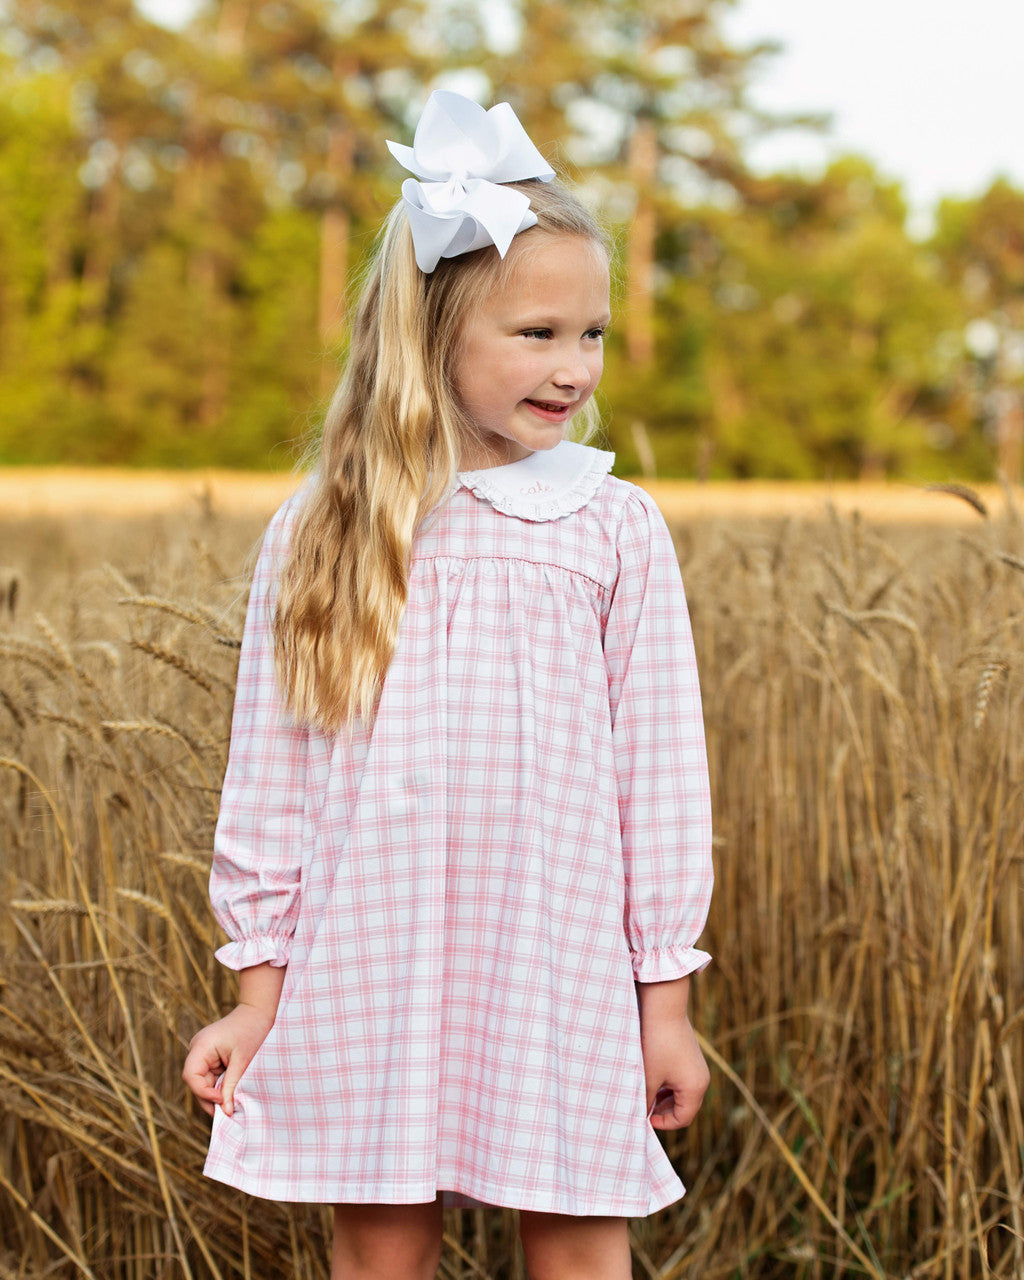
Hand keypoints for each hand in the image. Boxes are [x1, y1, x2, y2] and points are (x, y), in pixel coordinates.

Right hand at [182, 1003, 274, 1117]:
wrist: (258, 1011)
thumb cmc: (252, 1031)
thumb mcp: (243, 1061)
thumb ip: (231, 1086)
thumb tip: (225, 1112)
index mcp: (201, 1045)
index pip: (191, 1076)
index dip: (203, 1093)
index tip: (222, 1101)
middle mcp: (197, 1048)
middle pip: (195, 1082)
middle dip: (209, 1098)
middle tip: (226, 1112)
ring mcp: (202, 1052)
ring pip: (202, 1081)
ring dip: (215, 1093)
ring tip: (230, 1105)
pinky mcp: (210, 1056)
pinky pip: (210, 1076)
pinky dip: (219, 1086)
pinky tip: (229, 1094)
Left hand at [639, 1013, 709, 1131]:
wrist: (664, 1009)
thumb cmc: (656, 1044)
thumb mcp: (649, 1076)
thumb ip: (646, 1101)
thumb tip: (639, 1117)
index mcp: (695, 1088)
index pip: (682, 1119)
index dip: (663, 1123)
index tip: (645, 1117)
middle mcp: (702, 1079)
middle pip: (685, 1108)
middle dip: (664, 1112)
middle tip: (644, 1108)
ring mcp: (698, 1068)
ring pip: (682, 1094)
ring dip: (665, 1099)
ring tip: (646, 1094)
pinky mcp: (691, 1058)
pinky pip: (682, 1081)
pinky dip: (668, 1086)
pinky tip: (652, 1080)